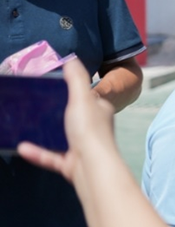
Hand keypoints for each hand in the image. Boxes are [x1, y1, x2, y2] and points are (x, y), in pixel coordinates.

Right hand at [17, 59, 116, 182]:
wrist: (92, 167)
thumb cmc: (89, 130)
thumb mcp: (81, 98)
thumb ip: (76, 78)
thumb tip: (72, 59)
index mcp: (100, 113)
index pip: (88, 100)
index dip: (76, 94)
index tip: (56, 91)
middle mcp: (93, 130)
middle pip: (73, 120)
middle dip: (57, 115)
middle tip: (36, 108)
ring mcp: (82, 149)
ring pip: (60, 140)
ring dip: (43, 135)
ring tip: (25, 127)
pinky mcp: (71, 165)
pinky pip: (51, 157)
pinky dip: (37, 153)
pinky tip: (22, 147)